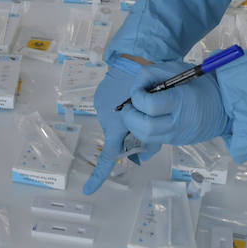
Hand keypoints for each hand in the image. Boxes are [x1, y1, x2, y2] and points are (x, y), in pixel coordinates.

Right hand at [82, 58, 147, 194]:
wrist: (137, 57)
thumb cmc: (153, 85)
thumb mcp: (158, 114)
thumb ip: (150, 137)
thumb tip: (142, 153)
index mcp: (119, 124)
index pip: (109, 156)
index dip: (99, 175)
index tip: (88, 191)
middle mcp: (106, 117)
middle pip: (117, 136)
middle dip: (128, 134)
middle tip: (143, 122)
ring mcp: (101, 106)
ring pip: (115, 122)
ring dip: (124, 118)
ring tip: (138, 102)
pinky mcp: (100, 96)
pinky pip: (110, 109)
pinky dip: (119, 107)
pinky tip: (128, 96)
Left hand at [124, 60, 230, 148]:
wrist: (223, 105)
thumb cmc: (199, 84)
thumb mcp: (177, 70)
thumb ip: (152, 74)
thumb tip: (135, 88)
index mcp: (181, 101)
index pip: (150, 105)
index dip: (137, 97)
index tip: (139, 91)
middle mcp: (179, 122)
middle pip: (146, 127)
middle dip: (130, 116)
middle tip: (130, 107)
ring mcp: (178, 136)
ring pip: (147, 138)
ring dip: (134, 125)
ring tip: (136, 113)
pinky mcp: (177, 142)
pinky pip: (153, 140)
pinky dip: (143, 131)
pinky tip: (145, 120)